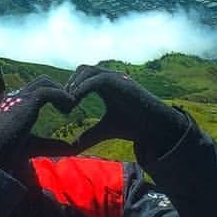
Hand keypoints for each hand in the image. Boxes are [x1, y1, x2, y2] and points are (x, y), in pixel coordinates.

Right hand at [0, 76, 74, 169]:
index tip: (65, 108)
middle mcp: (16, 97)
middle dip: (59, 90)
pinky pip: (48, 91)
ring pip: (45, 82)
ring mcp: (19, 97)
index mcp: (15, 104)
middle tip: (70, 106)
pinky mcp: (25, 101)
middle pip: (42, 82)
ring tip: (70, 107)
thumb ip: (52, 144)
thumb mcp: (36, 145)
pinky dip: (61, 97)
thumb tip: (71, 148)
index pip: (37, 90)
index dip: (54, 95)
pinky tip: (68, 109)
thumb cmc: (9, 154)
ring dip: (61, 91)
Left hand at [65, 65, 185, 157]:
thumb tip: (73, 147)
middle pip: (82, 70)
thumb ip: (89, 135)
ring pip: (88, 71)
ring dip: (75, 84)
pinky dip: (84, 88)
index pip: (81, 77)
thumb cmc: (133, 126)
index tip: (61, 108)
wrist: (154, 128)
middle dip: (69, 84)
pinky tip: (75, 102)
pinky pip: (98, 79)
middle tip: (62, 104)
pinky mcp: (122, 82)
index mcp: (105, 86)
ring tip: (68, 103)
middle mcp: (110, 77)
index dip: (69, 89)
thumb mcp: (104, 130)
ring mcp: (117, 78)